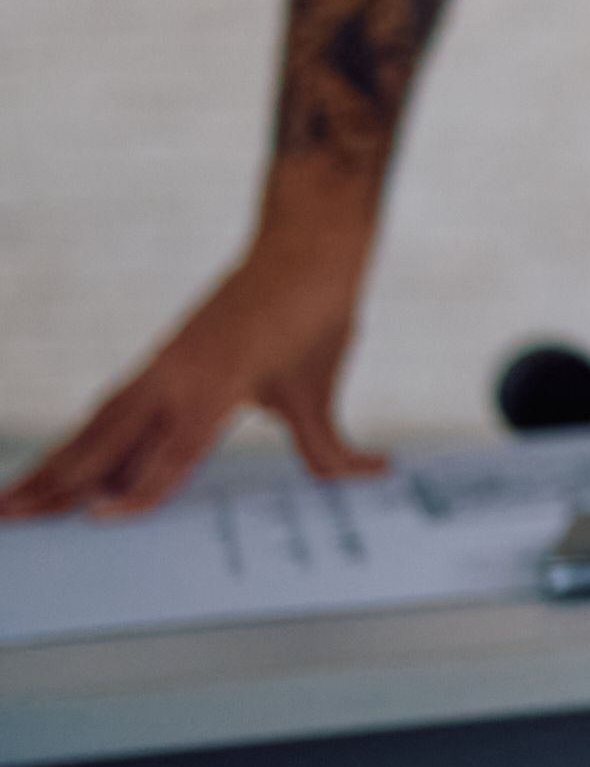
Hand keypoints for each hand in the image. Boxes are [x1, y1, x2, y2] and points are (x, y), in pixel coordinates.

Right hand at [5, 225, 374, 517]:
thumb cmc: (314, 313)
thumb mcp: (321, 384)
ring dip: (53, 464)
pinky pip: (111, 408)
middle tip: (8, 520)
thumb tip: (376, 476)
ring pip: (96, 426)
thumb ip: (330, 444)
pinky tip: (61, 461)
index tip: (98, 522)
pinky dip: (81, 438)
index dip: (137, 491)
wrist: (305, 245)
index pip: (169, 455)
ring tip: (10, 502)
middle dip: (56, 485)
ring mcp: (160, 368)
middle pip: (105, 444)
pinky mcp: (160, 360)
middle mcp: (173, 380)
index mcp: (213, 388)